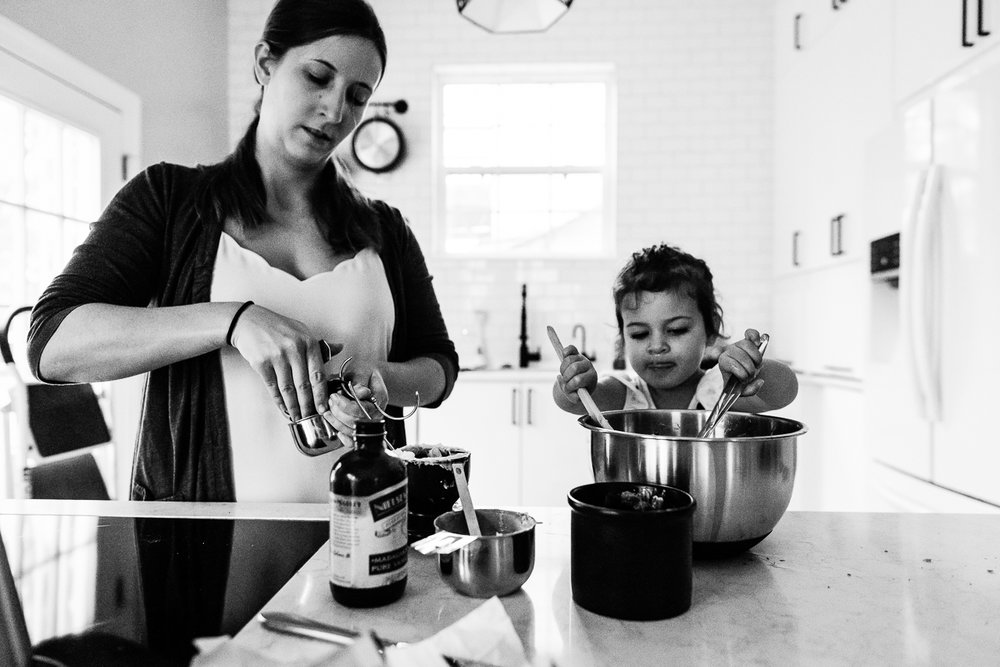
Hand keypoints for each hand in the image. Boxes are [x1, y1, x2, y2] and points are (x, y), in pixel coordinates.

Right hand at [228, 303, 343, 419]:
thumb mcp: (302, 331)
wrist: (249, 321)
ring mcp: (277, 356)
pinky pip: (273, 387)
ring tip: (297, 416)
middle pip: (304, 385)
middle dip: (308, 405)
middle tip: (310, 417)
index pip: (318, 374)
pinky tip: (283, 407)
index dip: (321, 395)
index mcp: (308, 343)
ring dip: (293, 406)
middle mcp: (294, 350)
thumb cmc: (278, 327)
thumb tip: (340, 348)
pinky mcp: (261, 363)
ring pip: (288, 389)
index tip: (324, 408)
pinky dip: (279, 400)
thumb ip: (320, 345)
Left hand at [325, 362, 388, 447]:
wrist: (370, 377)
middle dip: (338, 413)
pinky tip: (336, 424)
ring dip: (336, 422)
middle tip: (330, 400)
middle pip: (356, 423)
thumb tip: (358, 391)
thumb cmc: (366, 373)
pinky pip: (354, 440)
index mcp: (379, 400)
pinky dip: (343, 436)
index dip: (345, 405)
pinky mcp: (362, 429)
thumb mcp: (363, 371)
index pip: (362, 410)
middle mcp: (376, 415)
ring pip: (352, 432)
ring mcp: (370, 424)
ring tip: (328, 409)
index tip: (335, 396)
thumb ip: (360, 381)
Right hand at [556, 345, 597, 404]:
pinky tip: (563, 357)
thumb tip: (561, 381)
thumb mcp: (576, 397)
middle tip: (565, 381)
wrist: (582, 383)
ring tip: (563, 375)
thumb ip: (571, 395)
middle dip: (565, 376)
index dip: (569, 385)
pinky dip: (565, 352)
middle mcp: (588, 365)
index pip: (578, 380)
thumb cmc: (579, 391)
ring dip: (562, 369)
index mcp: (591, 376)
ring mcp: (582, 358)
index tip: (567, 389)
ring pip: (568, 360)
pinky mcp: (576, 353)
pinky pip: (570, 348)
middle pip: (574, 368)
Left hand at [717, 329, 765, 396]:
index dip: (735, 368)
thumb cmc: (741, 382)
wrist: (747, 374)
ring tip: (757, 365)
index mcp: (723, 362)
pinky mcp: (748, 339)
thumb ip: (750, 391)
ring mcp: (738, 344)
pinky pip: (751, 333)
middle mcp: (729, 351)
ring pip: (747, 345)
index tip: (741, 376)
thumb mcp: (742, 391)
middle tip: (752, 375)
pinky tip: (758, 343)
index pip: (725, 361)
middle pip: (740, 356)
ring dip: (756, 358)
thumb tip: (760, 381)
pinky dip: (755, 336)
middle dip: (749, 369)